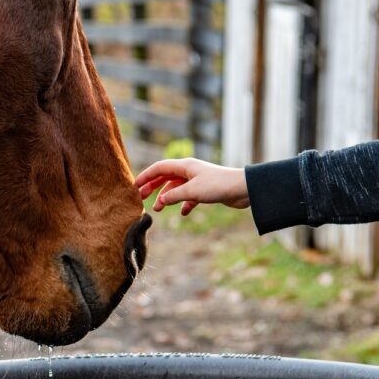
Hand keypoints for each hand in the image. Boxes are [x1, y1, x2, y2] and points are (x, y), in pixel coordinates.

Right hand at [134, 158, 249, 215]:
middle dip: (153, 187)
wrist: (244, 189)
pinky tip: (184, 213)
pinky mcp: (205, 190)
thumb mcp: (191, 191)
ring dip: (167, 198)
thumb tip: (161, 200)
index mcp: (184, 166)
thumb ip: (173, 196)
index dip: (146, 176)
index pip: (159, 168)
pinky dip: (184, 204)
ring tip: (159, 209)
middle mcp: (189, 171)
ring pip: (176, 188)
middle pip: (165, 177)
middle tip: (142, 198)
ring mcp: (197, 180)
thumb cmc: (218, 185)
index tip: (134, 186)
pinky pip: (189, 196)